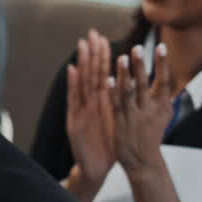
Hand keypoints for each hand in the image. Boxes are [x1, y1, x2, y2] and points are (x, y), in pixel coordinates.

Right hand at [63, 31, 115, 201]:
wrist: (96, 167)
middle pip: (90, 74)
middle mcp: (90, 103)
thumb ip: (119, 104)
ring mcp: (81, 110)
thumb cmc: (108, 144)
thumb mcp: (117, 121)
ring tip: (82, 45)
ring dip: (82, 64)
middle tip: (91, 33)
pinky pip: (74, 101)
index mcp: (102, 102)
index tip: (103, 38)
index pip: (101, 73)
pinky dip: (73, 85)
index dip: (102, 56)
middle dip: (91, 53)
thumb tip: (129, 86)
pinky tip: (72, 70)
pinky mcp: (75, 121)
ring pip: (82, 83)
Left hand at [111, 44, 173, 177]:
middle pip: (144, 84)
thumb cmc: (151, 136)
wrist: (143, 162)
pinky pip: (116, 105)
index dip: (163, 64)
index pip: (164, 82)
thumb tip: (170, 80)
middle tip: (137, 48)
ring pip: (128, 92)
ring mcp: (134, 117)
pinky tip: (107, 79)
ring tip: (121, 57)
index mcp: (162, 107)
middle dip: (141, 65)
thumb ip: (164, 99)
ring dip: (124, 74)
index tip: (162, 47)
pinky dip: (112, 92)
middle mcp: (149, 111)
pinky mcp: (120, 123)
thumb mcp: (163, 117)